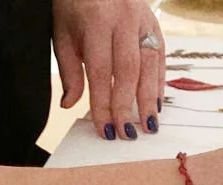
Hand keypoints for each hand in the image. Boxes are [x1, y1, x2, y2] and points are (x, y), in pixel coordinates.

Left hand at [53, 0, 164, 140]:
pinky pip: (160, 55)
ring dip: (149, 98)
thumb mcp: (63, 34)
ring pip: (149, 63)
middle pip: (128, 70)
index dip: (103, 103)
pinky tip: (156, 103)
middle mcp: (123, 18)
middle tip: (126, 133)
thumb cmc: (75, 7)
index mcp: (97, 21)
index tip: (104, 129)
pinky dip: (159, 81)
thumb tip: (69, 104)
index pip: (101, 71)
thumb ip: (69, 70)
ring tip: (149, 125)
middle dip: (127, 105)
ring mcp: (142, 19)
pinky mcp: (154, 22)